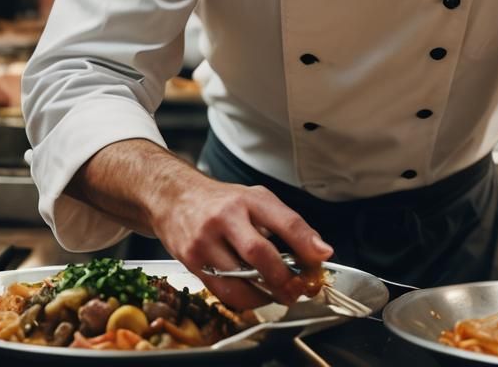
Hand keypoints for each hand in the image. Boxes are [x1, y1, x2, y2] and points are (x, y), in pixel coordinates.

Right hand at [149, 173, 333, 309]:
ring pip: (239, 278)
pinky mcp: (191, 260)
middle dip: (282, 277)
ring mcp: (206, 239)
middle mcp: (227, 217)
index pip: (284, 220)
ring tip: (278, 296)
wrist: (176, 197)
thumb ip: (285, 222)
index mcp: (249, 198)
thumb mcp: (255, 198)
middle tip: (297, 289)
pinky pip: (222, 290)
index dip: (305, 241)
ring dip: (264, 294)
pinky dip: (244, 300)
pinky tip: (255, 296)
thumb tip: (316, 250)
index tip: (322, 256)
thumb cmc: (222, 200)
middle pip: (259, 253)